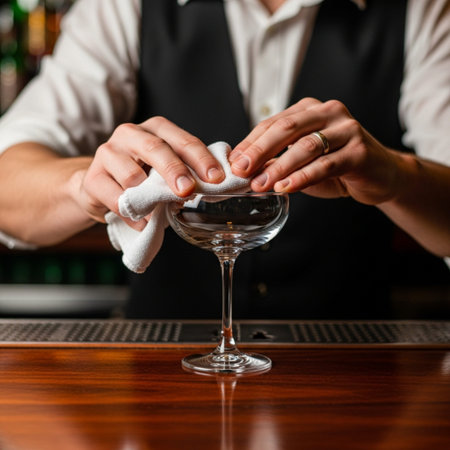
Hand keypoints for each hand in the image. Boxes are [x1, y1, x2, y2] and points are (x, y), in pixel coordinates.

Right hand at [78, 117, 224, 228]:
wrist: (101, 187)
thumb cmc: (142, 177)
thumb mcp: (165, 171)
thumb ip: (187, 176)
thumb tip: (215, 192)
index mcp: (155, 129)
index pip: (182, 140)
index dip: (201, 159)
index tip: (216, 178)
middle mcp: (130, 134)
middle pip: (156, 148)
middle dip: (175, 170)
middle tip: (189, 191)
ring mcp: (108, 153)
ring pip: (132, 175)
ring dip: (150, 199)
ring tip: (161, 214)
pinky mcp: (93, 178)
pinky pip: (116, 199)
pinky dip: (133, 215)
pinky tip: (143, 223)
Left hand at [229, 98, 400, 205]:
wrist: (379, 175)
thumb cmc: (335, 166)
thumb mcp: (301, 162)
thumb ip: (277, 161)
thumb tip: (244, 171)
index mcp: (310, 110)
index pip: (273, 123)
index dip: (251, 143)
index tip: (233, 163)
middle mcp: (328, 113)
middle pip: (287, 128)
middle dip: (260, 150)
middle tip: (241, 170)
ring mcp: (347, 129)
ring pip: (305, 146)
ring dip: (279, 167)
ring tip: (260, 184)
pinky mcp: (360, 151)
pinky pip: (325, 164)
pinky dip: (303, 177)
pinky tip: (286, 188)